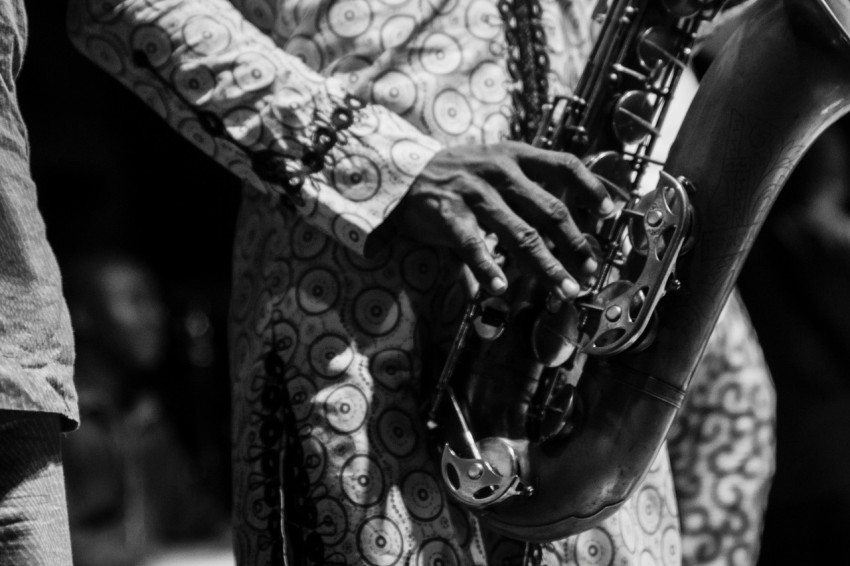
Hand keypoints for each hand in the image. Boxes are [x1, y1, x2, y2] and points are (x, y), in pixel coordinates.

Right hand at [387, 141, 613, 297]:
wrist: (403, 171)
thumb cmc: (459, 174)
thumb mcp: (497, 164)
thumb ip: (529, 186)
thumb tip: (567, 224)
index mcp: (516, 156)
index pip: (565, 165)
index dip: (591, 187)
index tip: (609, 212)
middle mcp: (500, 171)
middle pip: (549, 210)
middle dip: (575, 245)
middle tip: (590, 271)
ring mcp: (474, 192)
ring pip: (519, 233)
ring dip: (546, 266)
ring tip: (564, 290)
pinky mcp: (448, 213)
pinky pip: (472, 243)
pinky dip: (487, 267)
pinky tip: (500, 288)